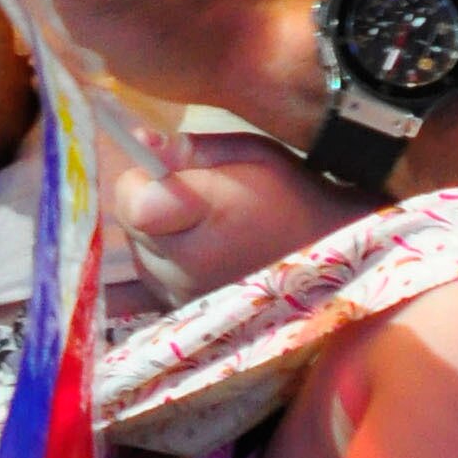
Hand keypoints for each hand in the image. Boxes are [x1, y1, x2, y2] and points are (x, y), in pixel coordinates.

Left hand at [112, 133, 357, 309]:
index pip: (134, 205)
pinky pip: (147, 283)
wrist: (328, 252)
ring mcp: (185, 296)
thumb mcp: (250, 152)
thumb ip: (190, 149)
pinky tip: (188, 255)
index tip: (161, 172)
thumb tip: (140, 143)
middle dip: (147, 205)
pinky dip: (160, 265)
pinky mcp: (184, 314)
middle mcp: (190, 264)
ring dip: (154, 237)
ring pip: (137, 255)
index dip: (139, 183)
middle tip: (188, 198)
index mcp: (209, 215)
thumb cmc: (290, 194)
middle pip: (130, 228)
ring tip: (199, 228)